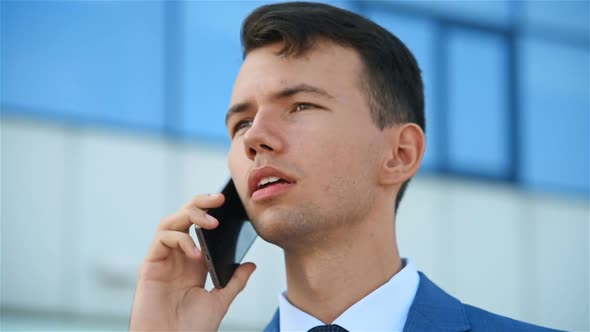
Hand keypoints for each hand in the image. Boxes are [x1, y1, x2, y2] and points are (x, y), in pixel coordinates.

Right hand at [129, 193, 255, 330]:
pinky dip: (181, 239)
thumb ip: (234, 281)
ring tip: (211, 222)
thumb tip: (251, 264)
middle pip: (184, 216)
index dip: (212, 211)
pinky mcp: (150, 265)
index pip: (200, 226)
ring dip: (191, 215)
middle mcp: (177, 256)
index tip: (230, 203)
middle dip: (201, 203)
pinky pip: (162, 238)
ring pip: (171, 221)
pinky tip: (195, 253)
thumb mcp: (220, 301)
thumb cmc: (191, 328)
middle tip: (219, 199)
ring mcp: (162, 258)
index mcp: (194, 262)